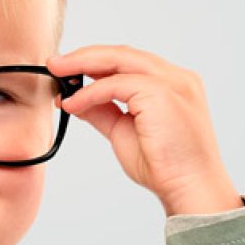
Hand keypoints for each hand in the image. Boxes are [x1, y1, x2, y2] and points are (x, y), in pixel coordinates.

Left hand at [45, 44, 243, 215]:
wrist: (190, 189)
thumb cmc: (166, 168)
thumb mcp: (124, 132)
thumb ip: (103, 112)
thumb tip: (74, 99)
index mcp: (173, 85)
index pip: (130, 63)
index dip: (96, 63)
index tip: (67, 71)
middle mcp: (176, 78)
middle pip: (123, 54)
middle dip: (84, 56)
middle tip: (54, 64)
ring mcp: (172, 83)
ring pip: (119, 60)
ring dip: (83, 65)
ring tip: (57, 73)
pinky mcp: (163, 93)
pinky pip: (116, 84)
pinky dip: (91, 92)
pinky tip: (73, 103)